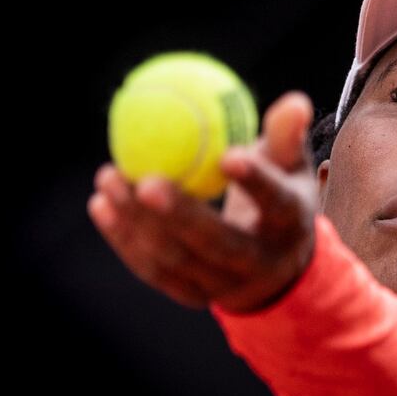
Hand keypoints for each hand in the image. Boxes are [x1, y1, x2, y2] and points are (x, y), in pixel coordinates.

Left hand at [87, 91, 318, 312]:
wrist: (276, 268)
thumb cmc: (281, 198)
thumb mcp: (291, 168)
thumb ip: (286, 135)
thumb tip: (295, 100)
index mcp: (290, 225)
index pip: (276, 204)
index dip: (255, 182)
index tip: (228, 155)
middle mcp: (261, 263)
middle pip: (220, 244)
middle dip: (181, 216)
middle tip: (147, 181)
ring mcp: (225, 285)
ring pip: (178, 259)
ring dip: (138, 222)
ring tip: (109, 179)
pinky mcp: (194, 295)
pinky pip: (153, 271)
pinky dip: (124, 239)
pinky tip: (101, 204)